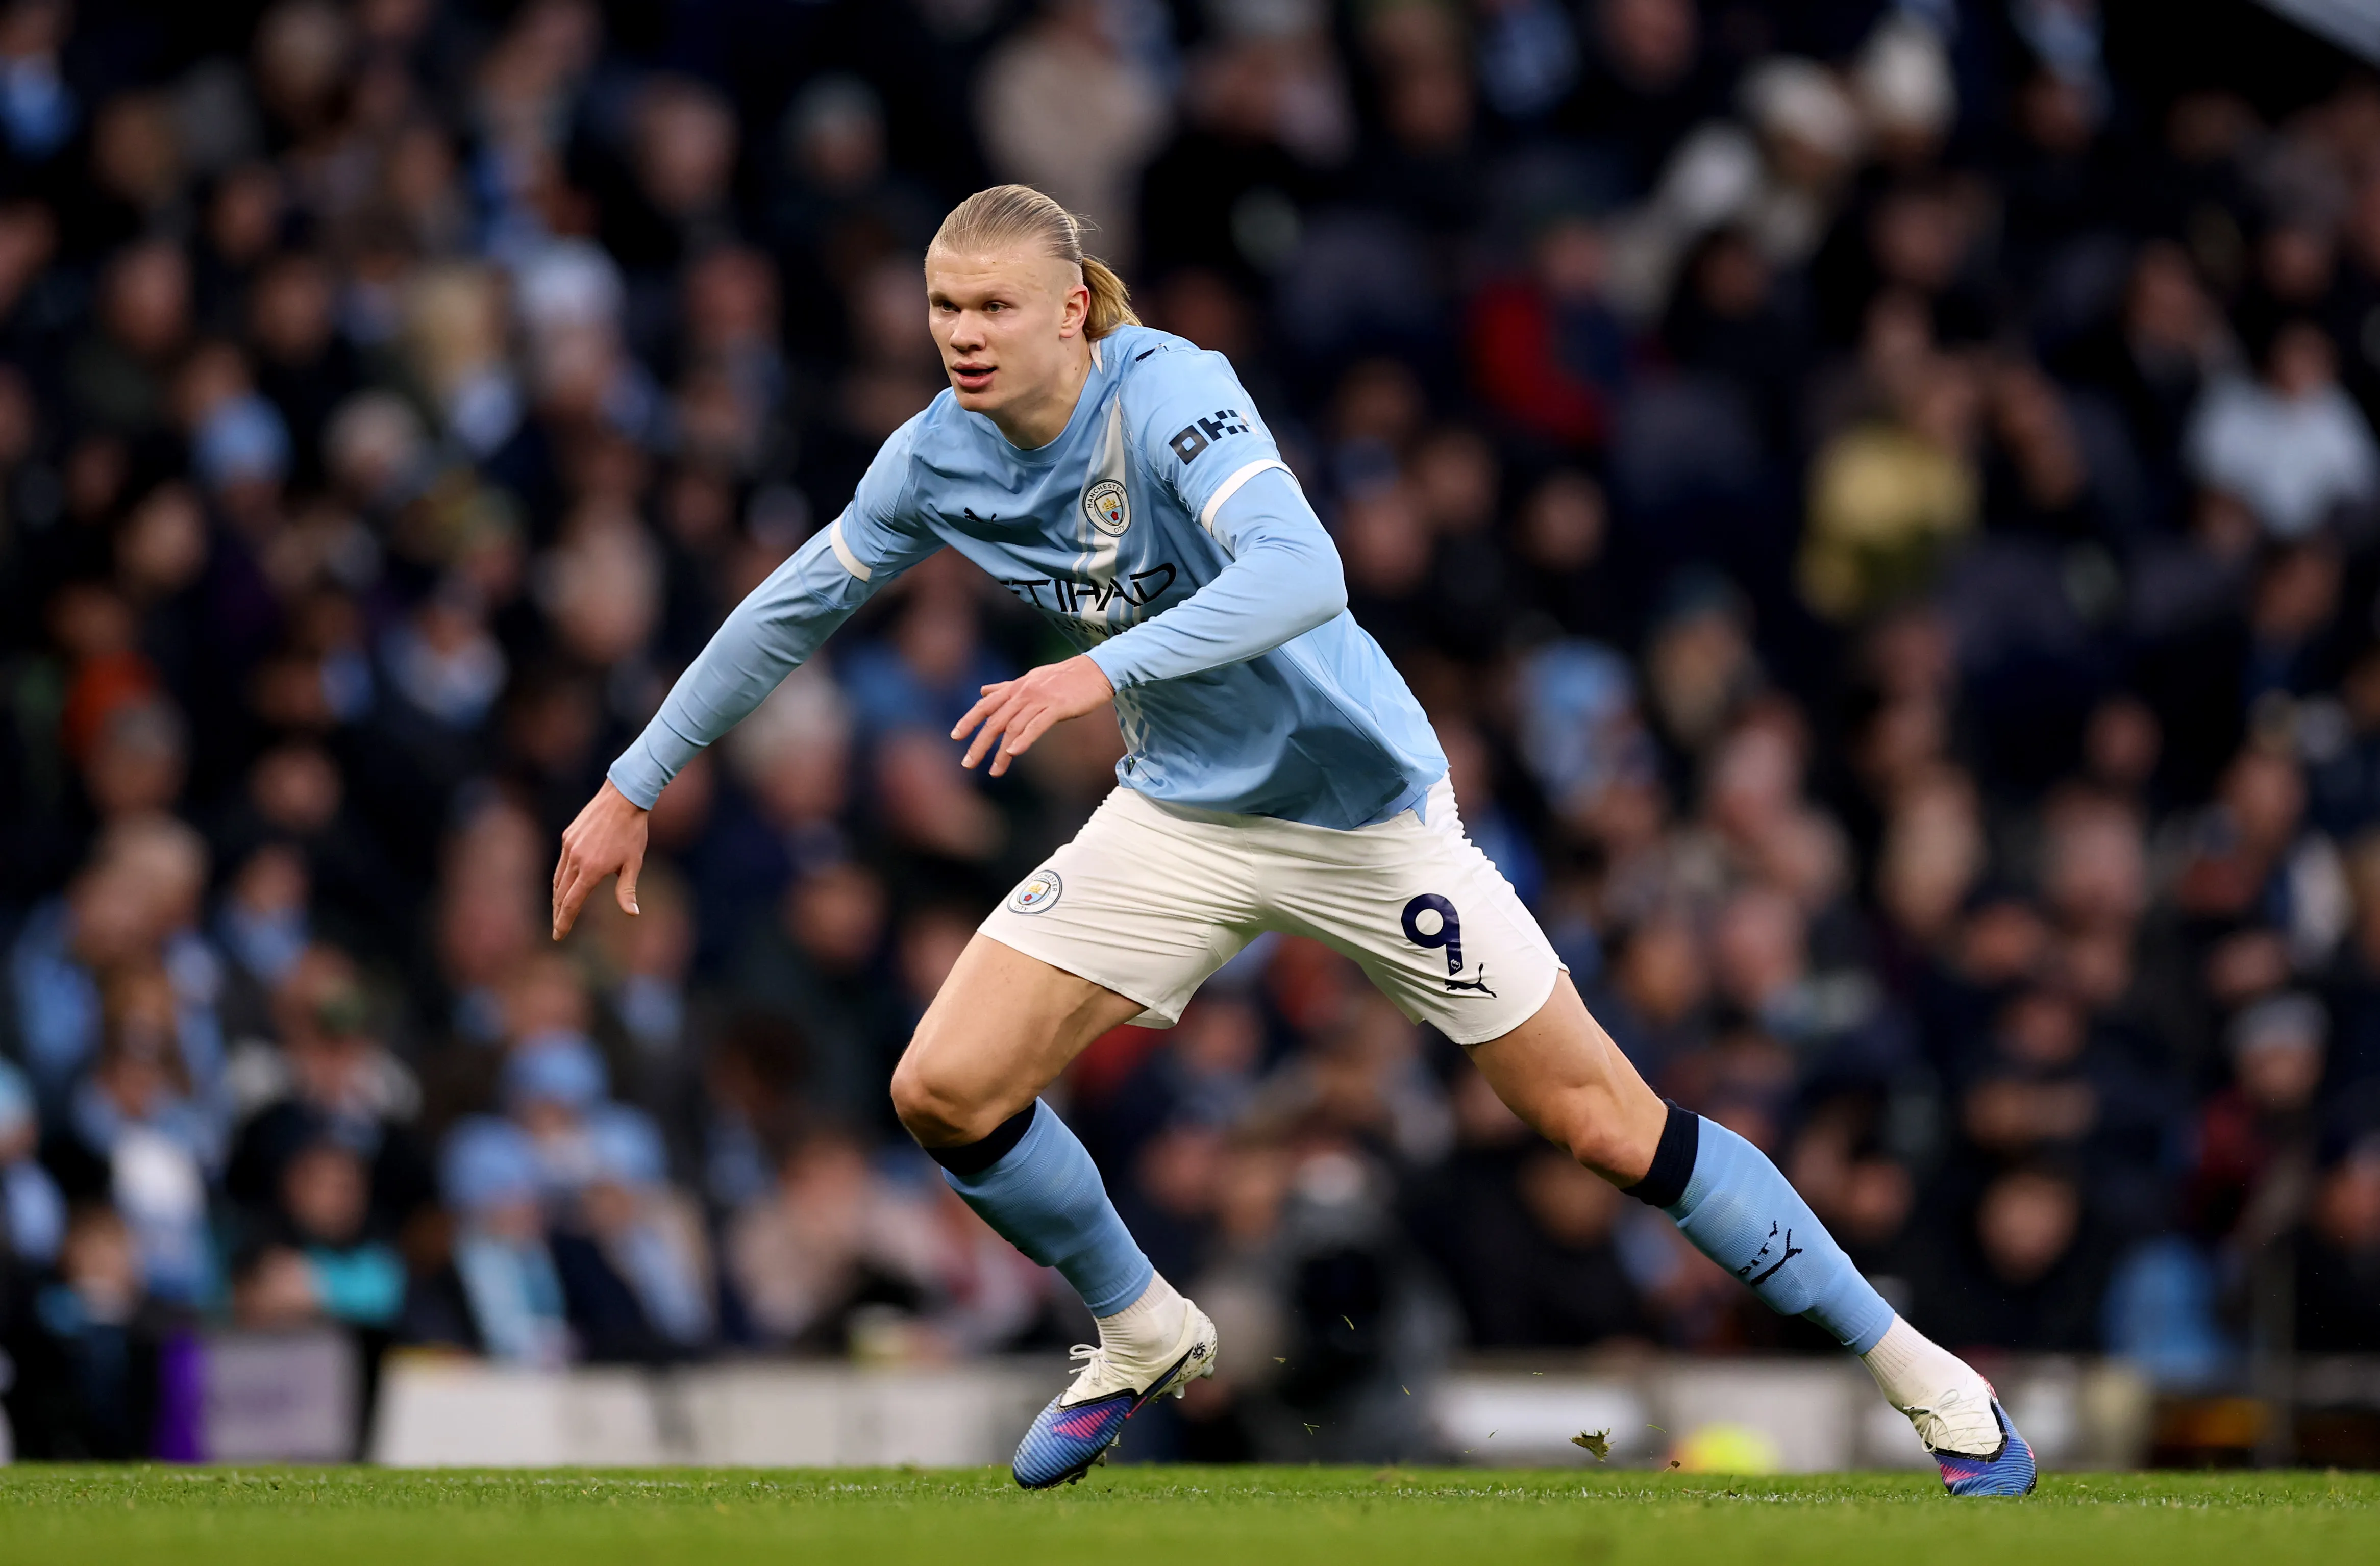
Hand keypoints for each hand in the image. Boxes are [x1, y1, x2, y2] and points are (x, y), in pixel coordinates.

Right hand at [551, 779, 648, 939]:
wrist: (622, 798)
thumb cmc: (633, 832)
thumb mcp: (634, 864)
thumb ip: (627, 891)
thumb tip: (633, 914)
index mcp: (591, 870)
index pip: (572, 903)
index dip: (564, 922)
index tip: (558, 936)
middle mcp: (576, 860)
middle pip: (561, 894)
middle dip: (558, 913)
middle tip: (557, 928)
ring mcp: (569, 847)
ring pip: (558, 878)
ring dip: (558, 896)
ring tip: (559, 909)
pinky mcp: (567, 836)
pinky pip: (562, 862)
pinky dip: (561, 877)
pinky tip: (566, 883)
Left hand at [949, 655, 1114, 777]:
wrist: (1095, 671)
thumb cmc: (1063, 678)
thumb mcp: (1030, 679)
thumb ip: (1006, 688)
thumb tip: (983, 691)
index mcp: (1016, 687)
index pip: (986, 705)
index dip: (969, 720)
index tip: (955, 737)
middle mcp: (1023, 693)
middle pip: (995, 721)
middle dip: (979, 744)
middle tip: (968, 764)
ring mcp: (1040, 700)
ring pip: (1013, 728)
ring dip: (1001, 752)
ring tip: (994, 772)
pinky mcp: (1057, 707)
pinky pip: (1037, 725)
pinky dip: (1023, 739)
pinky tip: (1013, 752)